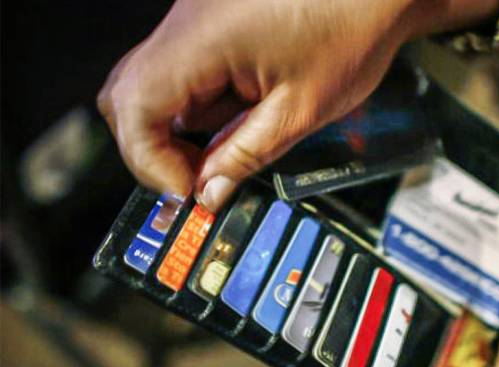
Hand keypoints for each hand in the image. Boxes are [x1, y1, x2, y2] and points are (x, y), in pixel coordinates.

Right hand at [98, 0, 498, 211]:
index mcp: (204, 39)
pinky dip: (193, 109)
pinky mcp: (206, 25)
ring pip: (147, 86)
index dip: (149, 160)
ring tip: (220, 154)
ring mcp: (192, 21)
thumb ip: (245, 156)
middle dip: (152, 149)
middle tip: (195, 178)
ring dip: (173, 131)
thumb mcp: (300, 110)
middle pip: (125, 95)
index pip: (134, 106)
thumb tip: (208, 192)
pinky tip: (231, 121)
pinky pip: (177, 73)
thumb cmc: (350, 32)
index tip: (186, 189)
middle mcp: (185, 23)